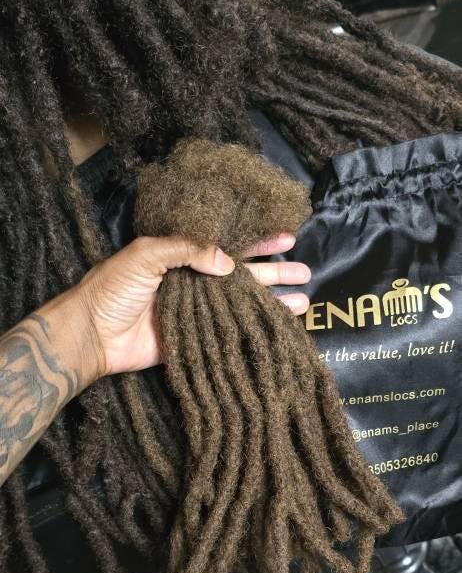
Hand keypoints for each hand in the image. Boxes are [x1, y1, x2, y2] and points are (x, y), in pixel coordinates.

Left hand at [77, 233, 310, 377]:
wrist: (92, 333)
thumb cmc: (113, 287)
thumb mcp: (148, 254)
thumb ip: (188, 249)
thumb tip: (231, 264)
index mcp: (181, 253)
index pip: (226, 242)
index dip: (256, 239)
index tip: (287, 233)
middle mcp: (193, 280)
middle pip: (242, 274)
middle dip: (274, 270)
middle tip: (306, 269)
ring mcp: (197, 311)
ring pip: (242, 303)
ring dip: (272, 301)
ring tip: (304, 299)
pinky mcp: (196, 339)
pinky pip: (230, 333)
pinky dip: (254, 330)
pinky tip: (279, 327)